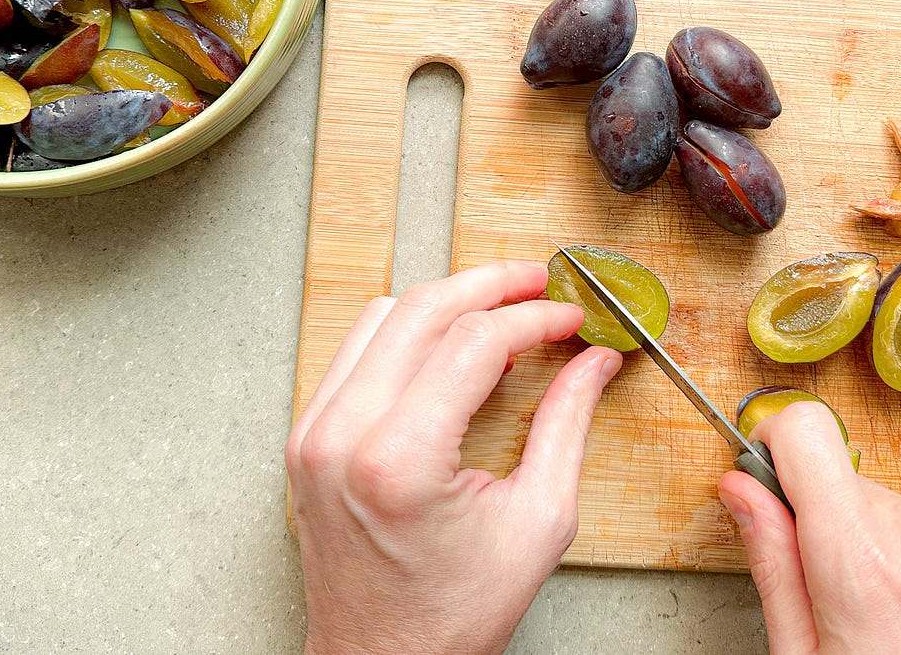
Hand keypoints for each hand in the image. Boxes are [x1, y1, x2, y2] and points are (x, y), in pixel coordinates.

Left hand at [286, 261, 622, 654]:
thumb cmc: (451, 616)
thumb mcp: (537, 522)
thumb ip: (567, 425)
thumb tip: (594, 362)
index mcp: (399, 460)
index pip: (474, 342)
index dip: (534, 319)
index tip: (572, 319)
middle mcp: (343, 435)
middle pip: (422, 310)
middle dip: (490, 285)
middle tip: (540, 284)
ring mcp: (314, 433)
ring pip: (382, 317)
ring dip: (446, 302)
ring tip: (501, 313)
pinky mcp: (306, 437)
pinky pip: (356, 352)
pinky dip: (407, 334)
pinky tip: (449, 347)